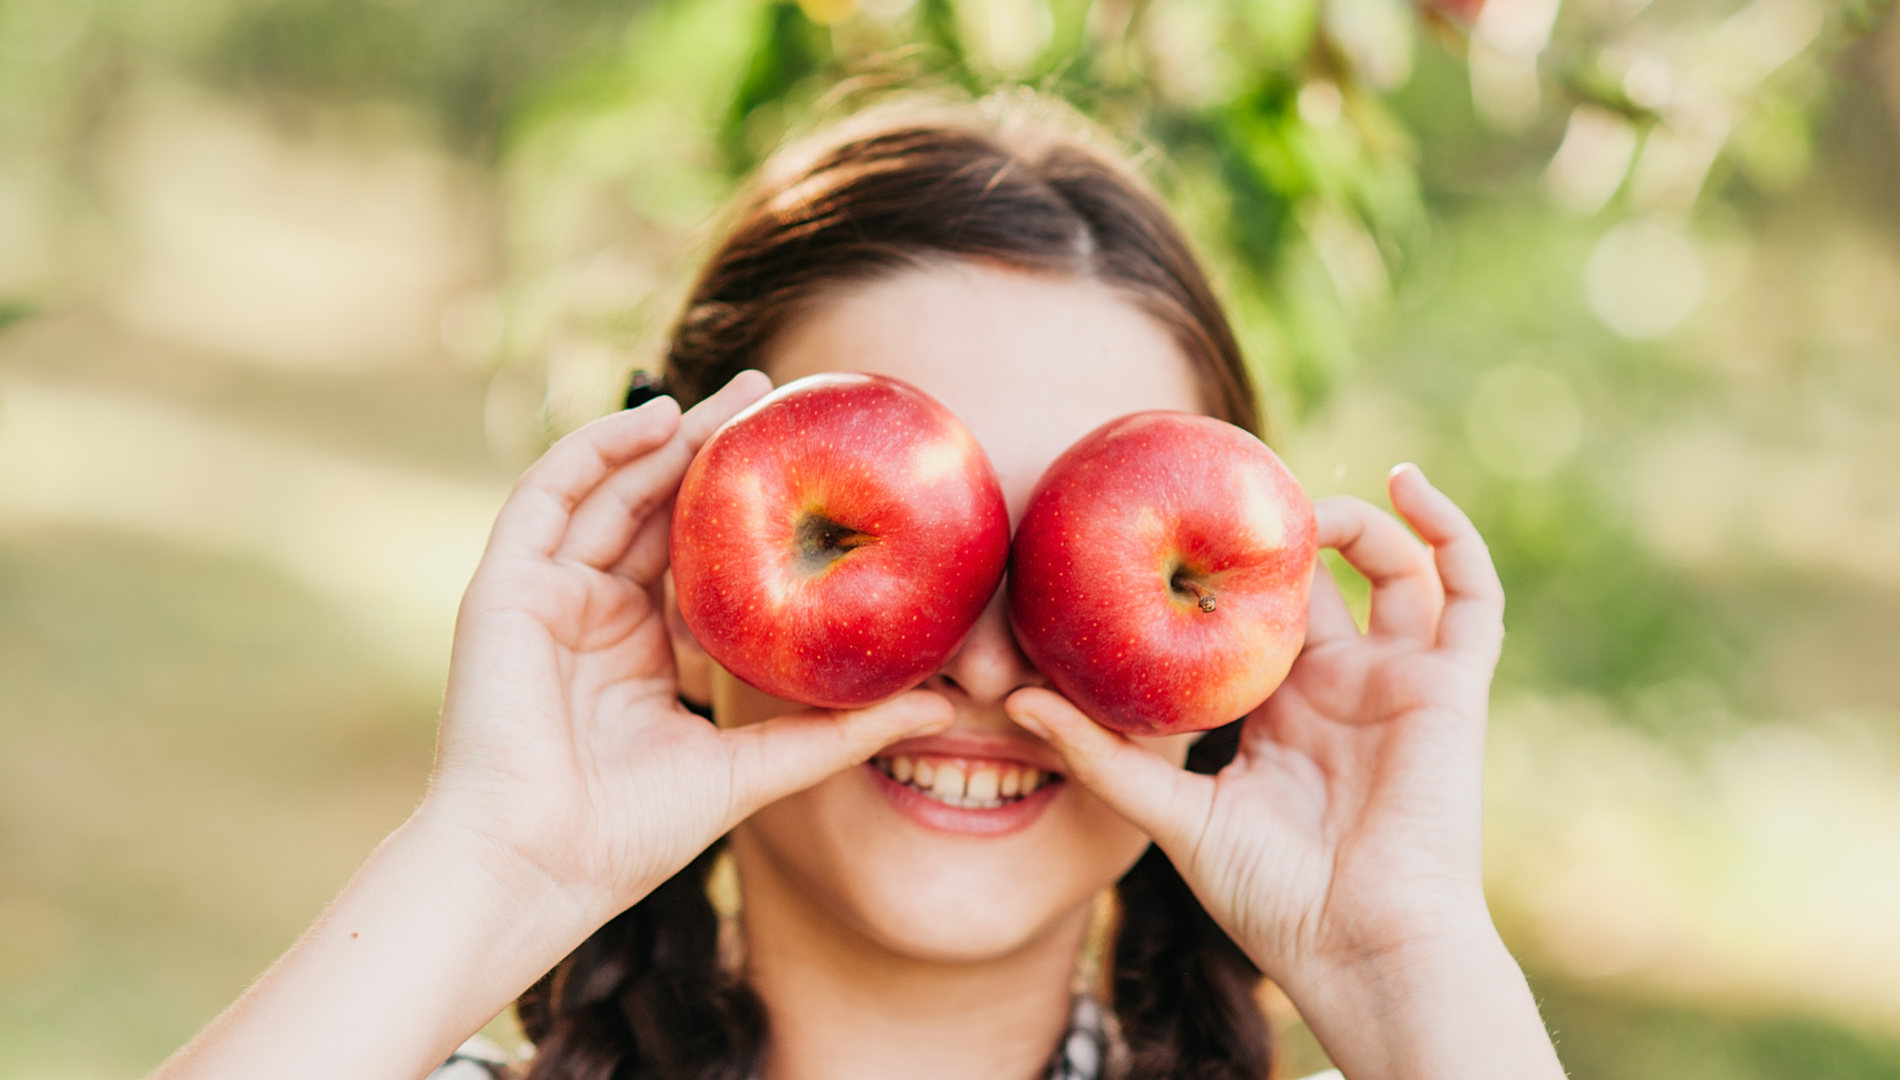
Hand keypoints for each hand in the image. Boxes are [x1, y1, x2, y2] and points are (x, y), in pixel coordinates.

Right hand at [426, 370, 952, 924]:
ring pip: (608, 489)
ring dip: (665, 435)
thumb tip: (943, 707)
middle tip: (776, 397)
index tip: (807, 463)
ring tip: (735, 397)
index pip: (695, 556)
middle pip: (655, 507)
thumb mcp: (755, 767)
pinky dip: (597, 448)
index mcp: (642, 650)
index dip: (743, 507)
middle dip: (711, 448)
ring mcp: (546, 595)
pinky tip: (659, 419)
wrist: (538, 867)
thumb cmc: (631, 835)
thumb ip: (839, 732)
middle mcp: (593, 612)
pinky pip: (548, 494)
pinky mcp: (505, 585)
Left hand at [1008, 464, 1504, 987]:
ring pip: (1397, 570)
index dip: (1228, 566)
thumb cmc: (1270, 899)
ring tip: (1302, 503)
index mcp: (1280, 709)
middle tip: (1236, 493)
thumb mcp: (1172, 816)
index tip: (1175, 513)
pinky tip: (1408, 484)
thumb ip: (1103, 755)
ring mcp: (1401, 681)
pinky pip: (1470, 593)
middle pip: (1323, 579)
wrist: (1359, 949)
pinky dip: (1451, 532)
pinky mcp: (1451, 685)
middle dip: (1285, 531)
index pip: (1255, 615)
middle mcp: (1342, 685)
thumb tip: (1019, 699)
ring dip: (1360, 520)